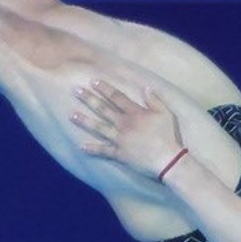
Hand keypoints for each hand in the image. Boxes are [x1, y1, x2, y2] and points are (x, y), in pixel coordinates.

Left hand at [71, 81, 185, 179]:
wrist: (167, 160)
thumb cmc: (168, 136)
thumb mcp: (165, 114)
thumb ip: (154, 100)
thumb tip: (146, 87)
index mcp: (135, 113)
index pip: (117, 97)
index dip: (105, 88)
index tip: (93, 81)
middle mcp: (124, 124)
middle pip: (103, 109)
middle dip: (89, 99)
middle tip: (75, 91)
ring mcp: (120, 139)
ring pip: (98, 128)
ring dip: (84, 121)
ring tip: (72, 115)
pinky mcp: (119, 154)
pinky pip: (103, 151)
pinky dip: (92, 149)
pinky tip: (81, 146)